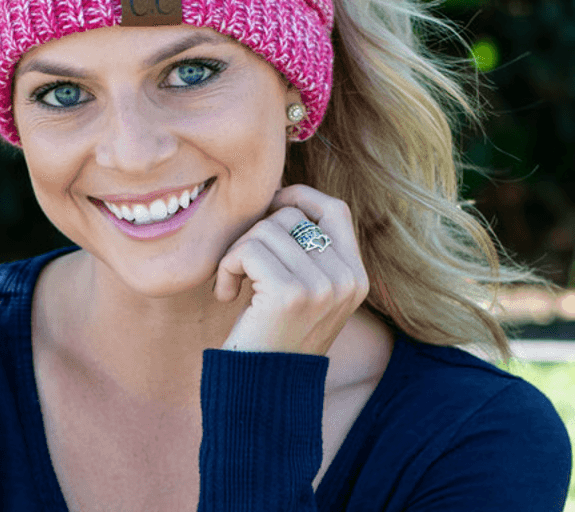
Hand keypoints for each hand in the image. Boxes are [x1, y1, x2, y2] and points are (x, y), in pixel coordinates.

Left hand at [214, 184, 369, 355]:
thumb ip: (306, 249)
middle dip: (255, 233)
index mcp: (357, 276)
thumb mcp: (307, 291)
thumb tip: (277, 192)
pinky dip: (227, 268)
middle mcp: (347, 279)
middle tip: (242, 267)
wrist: (263, 392)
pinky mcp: (290, 293)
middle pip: (290, 215)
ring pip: (265, 228)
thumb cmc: (274, 335)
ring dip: (237, 253)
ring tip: (235, 285)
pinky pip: (247, 250)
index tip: (269, 206)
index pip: (336, 208)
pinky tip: (226, 295)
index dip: (300, 196)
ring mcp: (322, 286)